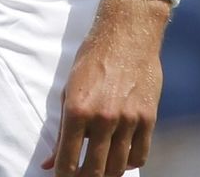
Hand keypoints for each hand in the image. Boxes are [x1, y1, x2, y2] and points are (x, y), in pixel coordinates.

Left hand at [46, 0, 167, 175]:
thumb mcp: (68, 92)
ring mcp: (128, 120)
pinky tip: (121, 160)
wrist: (126, 37)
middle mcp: (103, 118)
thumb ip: (61, 129)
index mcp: (77, 110)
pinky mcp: (148, 118)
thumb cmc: (91, 61)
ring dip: (108, 174)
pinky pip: (140, 154)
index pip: (69, 159)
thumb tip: (50, 162)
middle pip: (96, 169)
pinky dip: (130, 163)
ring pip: (119, 166)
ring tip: (100, 172)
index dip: (63, 175)